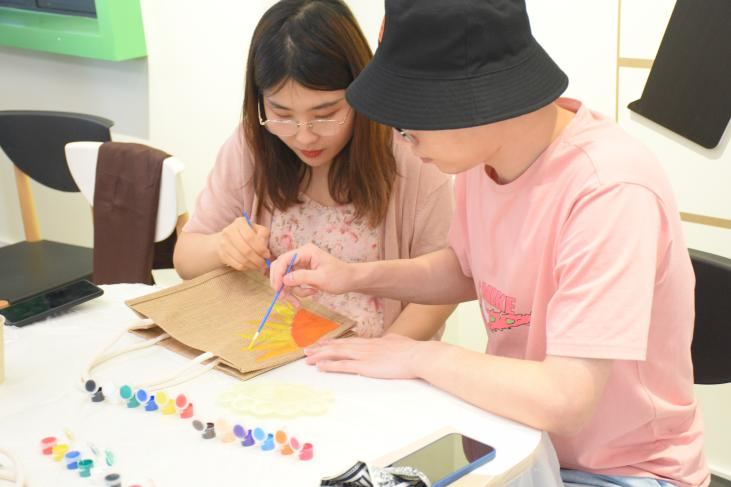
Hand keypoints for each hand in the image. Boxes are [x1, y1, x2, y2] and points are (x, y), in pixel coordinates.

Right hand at [217, 217, 270, 270]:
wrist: (227, 238)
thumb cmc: (246, 233)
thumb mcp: (257, 229)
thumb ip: (263, 236)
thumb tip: (265, 251)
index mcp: (240, 223)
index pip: (250, 237)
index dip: (260, 248)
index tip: (267, 255)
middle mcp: (229, 231)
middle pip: (246, 250)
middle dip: (258, 259)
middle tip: (264, 263)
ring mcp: (224, 243)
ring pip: (241, 260)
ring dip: (253, 265)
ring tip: (259, 266)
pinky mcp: (222, 254)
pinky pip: (237, 265)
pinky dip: (246, 268)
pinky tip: (251, 265)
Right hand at [270, 243, 353, 302]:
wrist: (350, 280)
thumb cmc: (339, 277)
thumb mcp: (321, 278)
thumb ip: (302, 277)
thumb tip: (284, 279)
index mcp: (306, 252)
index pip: (284, 260)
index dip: (278, 274)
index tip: (277, 288)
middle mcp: (301, 256)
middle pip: (281, 268)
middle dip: (281, 284)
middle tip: (283, 298)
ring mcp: (301, 264)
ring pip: (286, 278)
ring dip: (292, 291)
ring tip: (302, 300)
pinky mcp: (303, 273)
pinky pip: (293, 283)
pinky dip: (297, 291)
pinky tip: (310, 294)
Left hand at [303, 334, 427, 379]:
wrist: (417, 355)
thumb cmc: (412, 351)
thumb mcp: (398, 341)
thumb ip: (390, 340)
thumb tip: (387, 339)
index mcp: (372, 342)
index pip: (348, 342)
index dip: (334, 343)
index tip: (323, 344)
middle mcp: (364, 346)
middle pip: (338, 346)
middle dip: (321, 348)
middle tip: (307, 350)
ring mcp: (364, 356)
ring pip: (337, 354)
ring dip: (320, 356)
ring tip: (307, 358)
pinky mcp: (365, 366)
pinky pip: (343, 366)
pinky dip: (330, 366)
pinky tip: (320, 367)